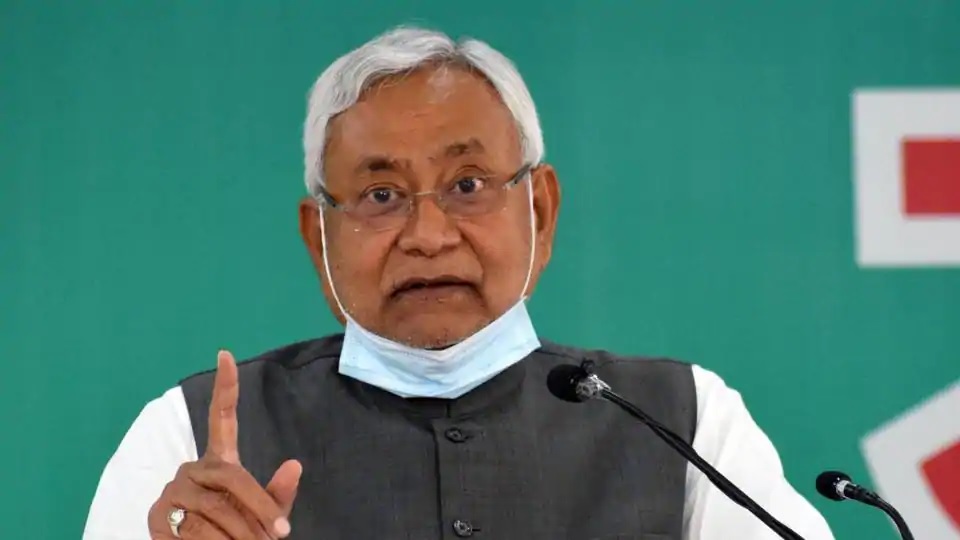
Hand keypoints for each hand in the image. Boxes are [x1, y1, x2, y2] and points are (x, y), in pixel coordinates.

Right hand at [148, 351, 301, 538]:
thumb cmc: (238, 535)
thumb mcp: (262, 516)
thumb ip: (277, 495)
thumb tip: (295, 464)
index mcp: (219, 462)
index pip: (221, 418)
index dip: (225, 387)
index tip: (226, 354)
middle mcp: (193, 469)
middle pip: (231, 477)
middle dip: (259, 507)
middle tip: (281, 533)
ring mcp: (172, 490)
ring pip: (215, 509)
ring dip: (241, 534)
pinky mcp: (158, 516)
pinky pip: (195, 529)